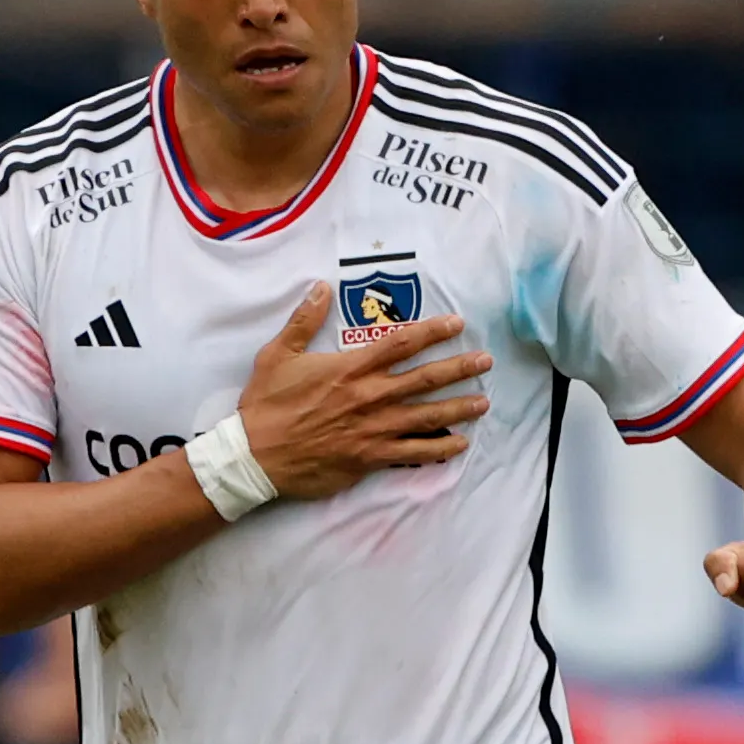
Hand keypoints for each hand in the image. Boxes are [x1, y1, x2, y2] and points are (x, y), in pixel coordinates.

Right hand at [234, 287, 494, 500]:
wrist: (257, 454)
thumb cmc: (266, 404)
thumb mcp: (278, 354)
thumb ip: (304, 320)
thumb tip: (320, 286)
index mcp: (350, 368)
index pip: (401, 343)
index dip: (433, 331)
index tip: (458, 324)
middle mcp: (369, 396)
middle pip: (425, 378)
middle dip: (460, 368)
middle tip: (486, 362)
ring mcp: (374, 429)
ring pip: (428, 416)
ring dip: (459, 408)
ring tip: (484, 402)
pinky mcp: (371, 457)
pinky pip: (415, 453)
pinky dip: (440, 449)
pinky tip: (461, 444)